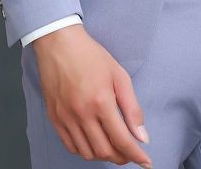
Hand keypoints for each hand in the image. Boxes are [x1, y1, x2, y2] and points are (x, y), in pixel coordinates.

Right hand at [32, 24, 151, 166]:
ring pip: (87, 153)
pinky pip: (71, 146)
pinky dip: (85, 151)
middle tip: (130, 153)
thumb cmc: (91, 56)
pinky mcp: (55, 118)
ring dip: (103, 155)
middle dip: (122, 157)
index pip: (122, 140)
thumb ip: (132, 108)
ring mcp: (66, 118)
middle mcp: (82, 114)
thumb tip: (142, 136)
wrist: (59, 44)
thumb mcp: (119, 75)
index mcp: (101, 101)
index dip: (136, 155)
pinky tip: (94, 142)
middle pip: (105, 151)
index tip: (145, 161)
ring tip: (114, 148)